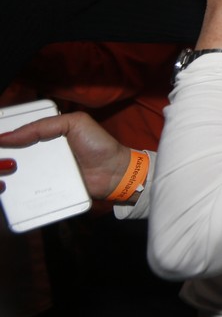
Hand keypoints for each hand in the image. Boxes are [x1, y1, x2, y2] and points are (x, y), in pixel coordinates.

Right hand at [0, 112, 129, 197]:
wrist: (115, 173)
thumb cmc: (97, 144)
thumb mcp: (73, 123)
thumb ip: (43, 125)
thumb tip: (7, 136)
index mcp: (42, 137)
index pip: (14, 137)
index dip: (3, 140)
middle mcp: (37, 156)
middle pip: (8, 158)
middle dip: (1, 160)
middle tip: (1, 161)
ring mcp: (40, 175)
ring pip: (11, 177)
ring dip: (3, 176)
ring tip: (2, 174)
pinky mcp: (45, 192)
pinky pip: (24, 193)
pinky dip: (14, 192)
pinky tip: (6, 189)